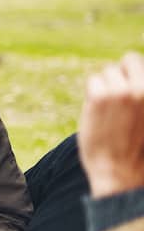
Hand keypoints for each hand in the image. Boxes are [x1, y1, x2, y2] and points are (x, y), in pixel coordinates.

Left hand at [79, 53, 143, 197]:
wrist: (121, 171)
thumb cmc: (140, 148)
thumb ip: (142, 95)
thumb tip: (133, 80)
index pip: (143, 62)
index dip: (135, 74)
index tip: (129, 93)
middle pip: (129, 59)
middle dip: (122, 74)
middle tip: (118, 97)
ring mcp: (123, 91)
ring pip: (108, 72)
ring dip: (106, 86)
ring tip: (109, 110)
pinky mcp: (101, 97)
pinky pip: (93, 81)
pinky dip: (92, 93)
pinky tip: (97, 111)